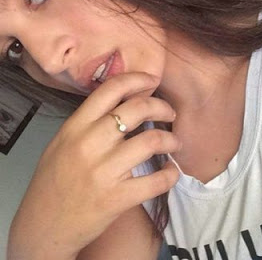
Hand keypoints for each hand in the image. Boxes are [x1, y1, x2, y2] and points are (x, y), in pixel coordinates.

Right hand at [7, 73, 179, 259]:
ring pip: (152, 140)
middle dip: (161, 107)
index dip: (137, 79)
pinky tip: (171, 171)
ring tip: (174, 143)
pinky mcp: (117, 198)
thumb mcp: (63, 141)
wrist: (43, 226)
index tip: (152, 80)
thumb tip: (123, 102)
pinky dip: (171, 174)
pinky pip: (156, 180)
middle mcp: (90, 143)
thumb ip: (89, 121)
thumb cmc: (54, 181)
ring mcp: (104, 171)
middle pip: (137, 109)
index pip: (111, 89)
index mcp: (76, 126)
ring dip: (171, 139)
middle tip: (170, 113)